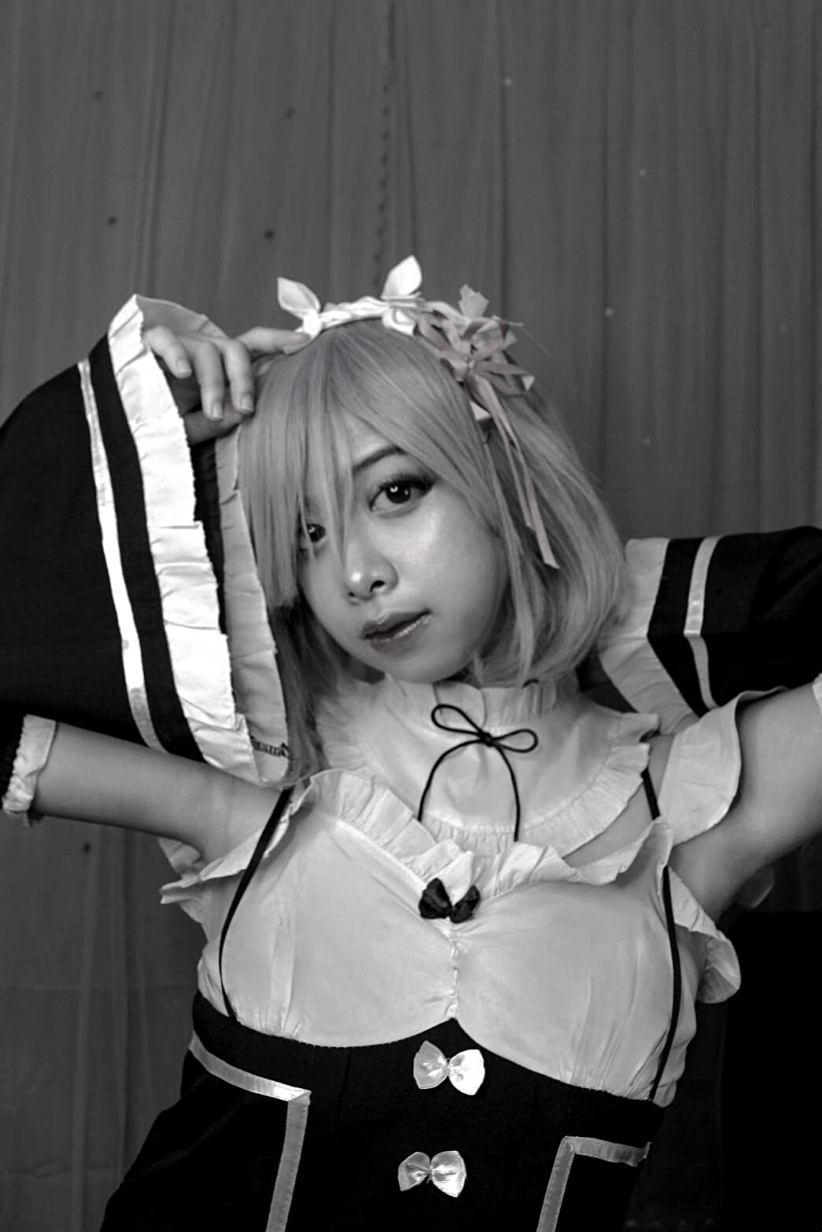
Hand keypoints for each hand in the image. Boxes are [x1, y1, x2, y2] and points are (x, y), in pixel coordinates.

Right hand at [143, 324, 307, 443]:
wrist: (116, 431)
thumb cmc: (157, 427)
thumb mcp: (194, 429)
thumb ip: (219, 419)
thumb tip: (246, 409)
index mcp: (217, 369)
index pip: (251, 347)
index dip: (277, 341)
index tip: (305, 343)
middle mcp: (201, 353)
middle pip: (235, 349)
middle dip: (244, 379)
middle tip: (247, 408)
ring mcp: (176, 347)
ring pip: (206, 350)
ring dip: (213, 384)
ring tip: (212, 413)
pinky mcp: (146, 345)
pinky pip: (166, 339)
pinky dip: (177, 354)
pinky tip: (182, 374)